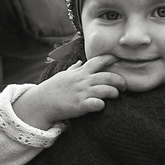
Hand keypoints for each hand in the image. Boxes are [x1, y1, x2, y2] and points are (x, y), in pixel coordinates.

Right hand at [11, 54, 125, 128]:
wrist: (40, 103)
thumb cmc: (52, 89)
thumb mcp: (63, 75)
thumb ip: (73, 69)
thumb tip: (79, 62)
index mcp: (80, 72)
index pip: (99, 61)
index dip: (111, 58)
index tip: (118, 60)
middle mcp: (83, 81)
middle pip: (108, 76)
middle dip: (120, 81)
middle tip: (124, 86)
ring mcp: (82, 93)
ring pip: (106, 90)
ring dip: (114, 92)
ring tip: (116, 95)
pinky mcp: (79, 106)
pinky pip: (96, 104)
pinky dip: (102, 104)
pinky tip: (102, 105)